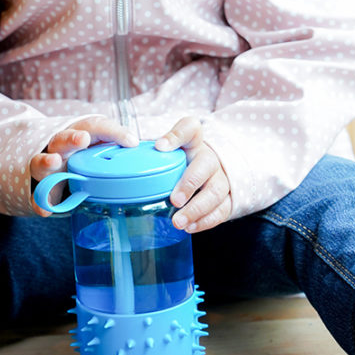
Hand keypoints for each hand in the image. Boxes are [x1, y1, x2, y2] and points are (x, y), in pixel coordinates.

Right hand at [30, 116, 136, 215]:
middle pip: (61, 140)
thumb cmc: (81, 153)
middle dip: (71, 139)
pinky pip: (37, 197)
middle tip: (82, 139)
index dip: (111, 132)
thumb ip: (114, 139)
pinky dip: (40, 202)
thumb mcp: (98, 143)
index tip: (131, 142)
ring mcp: (47, 170)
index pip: (93, 127)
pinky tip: (45, 209)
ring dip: (46, 162)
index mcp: (77, 135)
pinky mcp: (42, 191)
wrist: (53, 169)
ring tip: (54, 161)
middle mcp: (59, 149)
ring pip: (40, 163)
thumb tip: (134, 144)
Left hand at [154, 116, 231, 232]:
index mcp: (193, 141)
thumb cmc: (180, 162)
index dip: (176, 136)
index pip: (189, 128)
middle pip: (206, 164)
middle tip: (174, 199)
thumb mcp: (166, 150)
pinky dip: (206, 221)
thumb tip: (128, 149)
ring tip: (178, 221)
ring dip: (197, 208)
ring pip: (216, 191)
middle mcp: (209, 157)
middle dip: (190, 183)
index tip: (159, 147)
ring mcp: (220, 178)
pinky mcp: (225, 198)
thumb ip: (151, 150)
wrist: (204, 172)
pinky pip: (221, 210)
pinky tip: (190, 227)